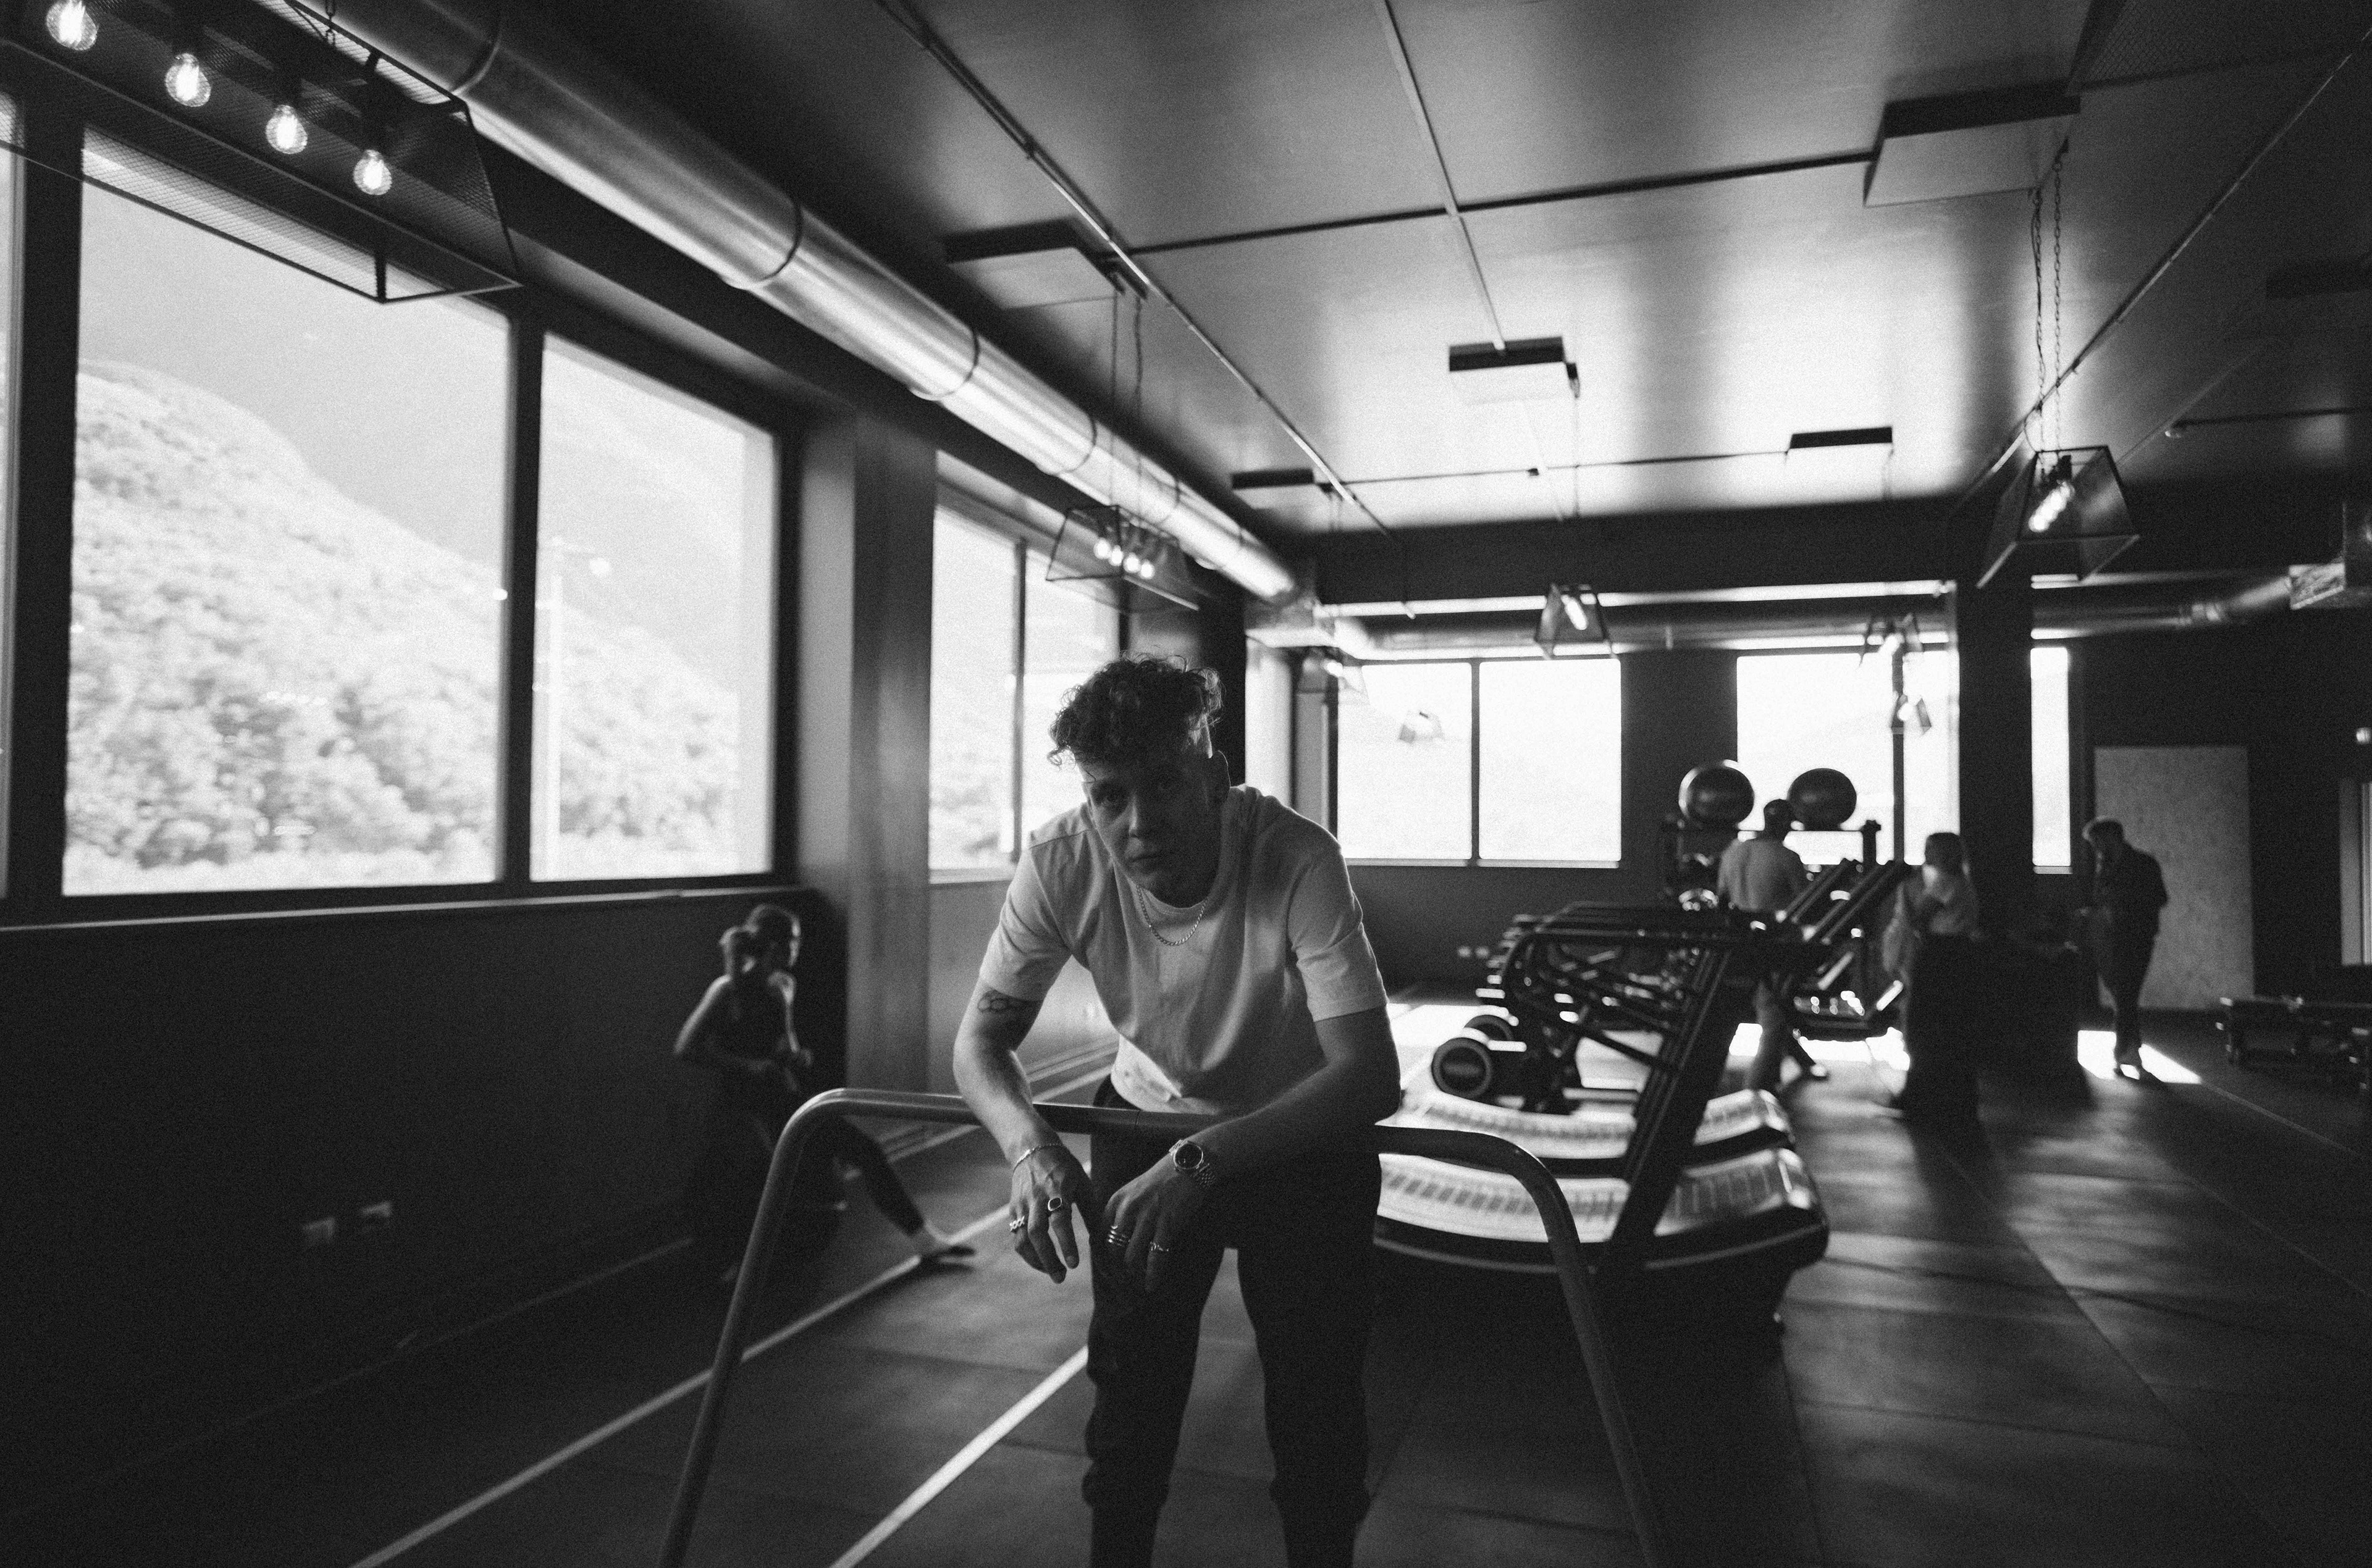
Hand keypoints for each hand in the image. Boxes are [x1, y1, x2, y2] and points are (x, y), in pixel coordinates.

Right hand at [1009, 1143, 1095, 1282]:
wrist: (1031, 1149)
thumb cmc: (1063, 1167)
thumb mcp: (1082, 1182)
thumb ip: (1091, 1210)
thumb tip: (1102, 1238)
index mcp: (1057, 1189)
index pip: (1060, 1219)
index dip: (1066, 1243)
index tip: (1074, 1264)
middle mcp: (1037, 1198)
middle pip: (1036, 1233)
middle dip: (1048, 1259)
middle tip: (1062, 1278)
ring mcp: (1022, 1205)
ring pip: (1023, 1239)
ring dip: (1037, 1261)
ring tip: (1054, 1273)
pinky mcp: (1013, 1210)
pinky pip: (1017, 1237)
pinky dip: (1028, 1254)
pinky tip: (1042, 1262)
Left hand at [1101, 1156, 1207, 1292]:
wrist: (1188, 1165)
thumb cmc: (1161, 1182)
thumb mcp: (1132, 1193)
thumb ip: (1121, 1215)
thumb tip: (1113, 1245)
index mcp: (1115, 1202)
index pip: (1098, 1238)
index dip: (1100, 1260)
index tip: (1106, 1274)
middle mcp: (1127, 1209)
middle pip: (1112, 1251)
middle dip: (1115, 1273)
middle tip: (1121, 1286)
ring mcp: (1147, 1216)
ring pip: (1131, 1257)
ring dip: (1133, 1276)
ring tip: (1136, 1287)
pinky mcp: (1167, 1223)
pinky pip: (1155, 1256)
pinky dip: (1152, 1274)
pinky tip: (1151, 1285)